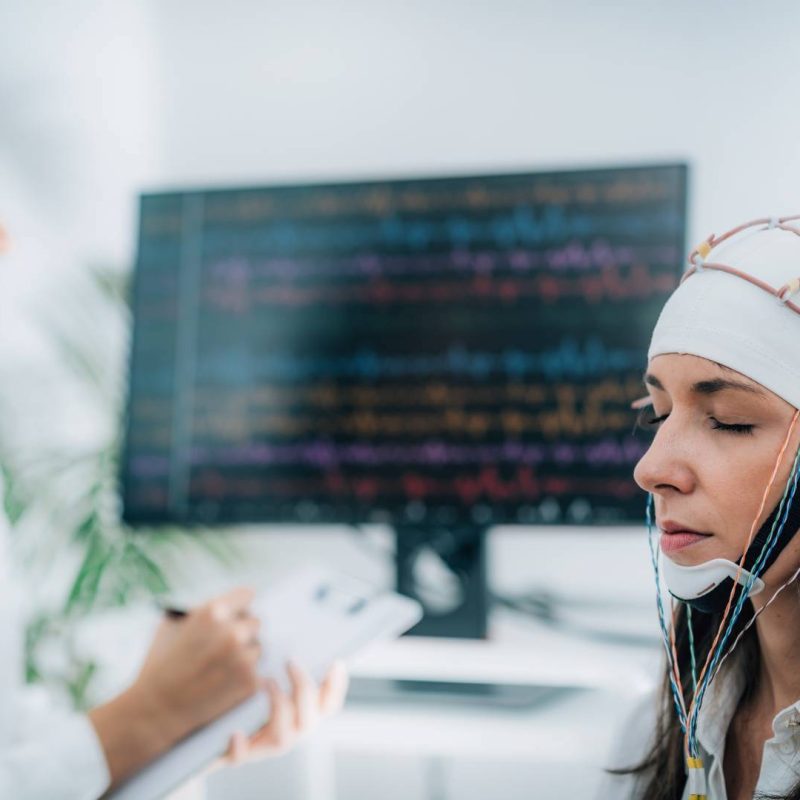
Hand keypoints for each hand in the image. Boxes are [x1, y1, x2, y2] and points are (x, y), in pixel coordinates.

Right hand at [132, 586, 262, 744]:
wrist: (155, 711)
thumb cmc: (159, 665)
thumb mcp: (172, 626)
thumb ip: (200, 611)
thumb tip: (227, 603)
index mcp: (214, 612)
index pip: (246, 595)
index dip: (240, 605)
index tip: (238, 612)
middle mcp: (233, 632)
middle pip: (255, 622)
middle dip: (243, 631)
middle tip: (227, 644)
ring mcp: (243, 658)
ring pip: (258, 647)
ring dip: (246, 654)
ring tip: (221, 666)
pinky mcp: (250, 682)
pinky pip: (257, 670)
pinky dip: (245, 675)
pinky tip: (224, 682)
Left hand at [220, 659, 348, 765]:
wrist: (208, 727)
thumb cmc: (245, 691)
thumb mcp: (268, 672)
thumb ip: (282, 661)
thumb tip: (299, 629)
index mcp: (301, 713)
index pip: (329, 704)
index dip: (337, 686)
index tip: (335, 662)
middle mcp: (289, 732)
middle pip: (310, 720)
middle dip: (304, 689)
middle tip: (290, 661)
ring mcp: (264, 746)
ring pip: (283, 739)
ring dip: (279, 708)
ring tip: (267, 682)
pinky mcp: (237, 754)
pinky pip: (241, 757)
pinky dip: (241, 747)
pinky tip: (235, 732)